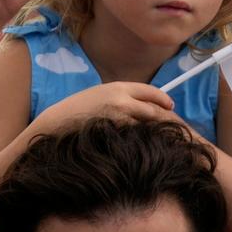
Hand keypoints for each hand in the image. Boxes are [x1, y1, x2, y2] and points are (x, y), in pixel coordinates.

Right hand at [32, 82, 175, 134]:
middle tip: (174, 122)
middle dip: (166, 116)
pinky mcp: (116, 131)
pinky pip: (136, 136)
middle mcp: (121, 99)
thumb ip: (120, 98)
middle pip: (153, 108)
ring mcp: (119, 116)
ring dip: (157, 128)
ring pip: (148, 123)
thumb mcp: (100, 95)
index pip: (149, 91)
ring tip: (165, 136)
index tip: (170, 105)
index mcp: (118, 87)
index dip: (163, 99)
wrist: (57, 122)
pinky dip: (144, 139)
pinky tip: (147, 144)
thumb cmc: (77, 110)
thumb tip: (138, 106)